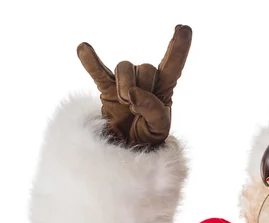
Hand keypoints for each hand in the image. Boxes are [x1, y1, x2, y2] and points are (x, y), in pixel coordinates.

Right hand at [76, 25, 191, 146]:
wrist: (127, 148)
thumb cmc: (148, 136)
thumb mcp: (159, 129)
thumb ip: (153, 111)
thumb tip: (132, 93)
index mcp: (164, 88)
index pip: (173, 65)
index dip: (179, 47)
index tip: (184, 28)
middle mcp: (145, 80)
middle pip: (147, 69)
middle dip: (144, 89)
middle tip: (138, 110)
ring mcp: (125, 82)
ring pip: (126, 67)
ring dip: (126, 84)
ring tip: (124, 103)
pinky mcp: (106, 88)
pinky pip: (98, 71)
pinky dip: (91, 61)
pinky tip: (83, 48)